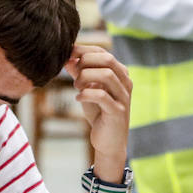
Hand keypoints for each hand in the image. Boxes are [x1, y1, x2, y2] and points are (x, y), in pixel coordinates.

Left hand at [65, 44, 131, 172]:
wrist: (109, 141)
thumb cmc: (99, 113)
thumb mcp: (87, 89)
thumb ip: (80, 73)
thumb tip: (67, 57)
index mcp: (120, 74)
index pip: (103, 52)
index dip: (83, 50)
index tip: (67, 54)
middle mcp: (125, 83)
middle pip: (107, 59)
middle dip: (85, 62)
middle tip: (74, 74)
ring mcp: (123, 97)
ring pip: (107, 75)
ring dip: (85, 77)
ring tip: (76, 86)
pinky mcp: (118, 112)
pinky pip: (102, 96)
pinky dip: (86, 94)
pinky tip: (78, 98)